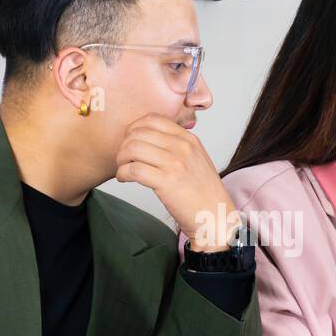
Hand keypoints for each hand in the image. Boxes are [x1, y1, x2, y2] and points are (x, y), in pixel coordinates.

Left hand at [115, 114, 240, 251]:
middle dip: (124, 145)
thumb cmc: (204, 193)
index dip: (134, 128)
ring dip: (121, 159)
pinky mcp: (167, 182)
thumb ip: (178, 146)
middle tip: (123, 158)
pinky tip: (124, 179)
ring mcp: (175, 164)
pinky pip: (134, 169)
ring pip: (133, 148)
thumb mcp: (196, 159)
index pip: (152, 119)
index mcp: (189, 139)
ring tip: (123, 169)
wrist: (215, 216)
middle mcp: (182, 147)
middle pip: (138, 132)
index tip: (130, 141)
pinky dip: (122, 173)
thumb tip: (150, 138)